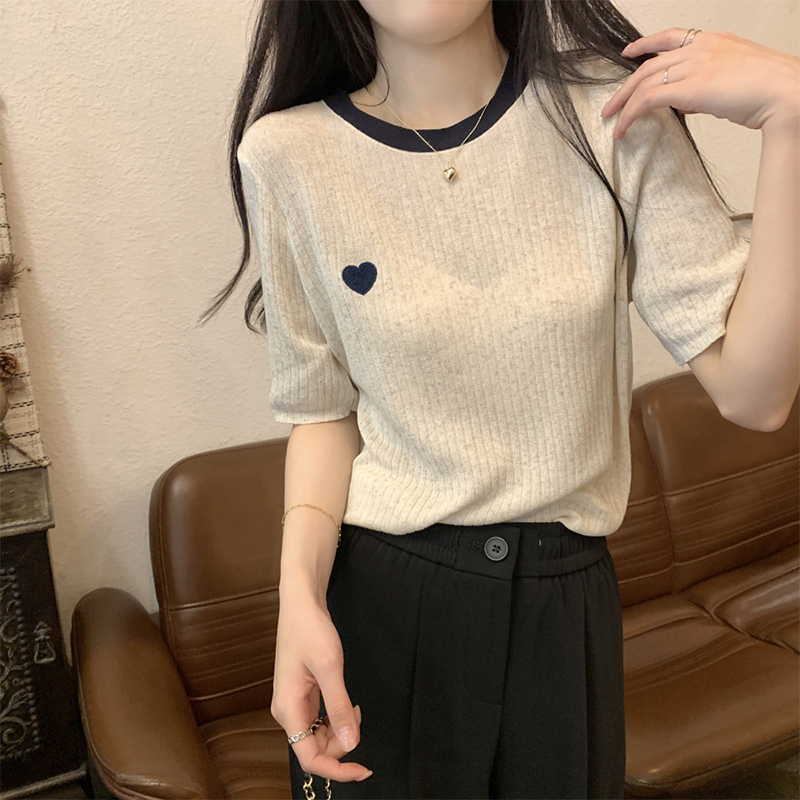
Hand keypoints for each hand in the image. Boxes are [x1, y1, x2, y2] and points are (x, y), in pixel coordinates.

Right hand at [271, 594, 372, 782]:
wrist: (300, 604)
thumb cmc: (311, 629)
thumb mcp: (330, 667)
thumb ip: (340, 707)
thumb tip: (351, 743)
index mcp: (288, 709)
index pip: (310, 758)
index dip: (337, 770)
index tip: (363, 769)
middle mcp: (287, 711)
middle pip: (315, 749)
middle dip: (342, 743)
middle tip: (359, 717)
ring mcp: (293, 703)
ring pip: (318, 735)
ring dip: (341, 730)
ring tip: (354, 706)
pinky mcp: (300, 694)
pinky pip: (319, 720)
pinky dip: (336, 718)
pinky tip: (347, 704)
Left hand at [600, 28, 799, 138]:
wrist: (787, 92)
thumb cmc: (769, 90)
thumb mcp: (735, 79)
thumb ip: (708, 85)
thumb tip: (687, 102)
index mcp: (715, 41)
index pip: (671, 36)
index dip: (645, 43)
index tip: (629, 52)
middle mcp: (702, 49)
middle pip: (649, 64)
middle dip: (625, 86)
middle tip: (611, 104)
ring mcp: (696, 66)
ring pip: (644, 82)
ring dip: (623, 104)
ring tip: (612, 120)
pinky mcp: (691, 88)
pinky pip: (649, 100)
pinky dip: (631, 115)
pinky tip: (624, 128)